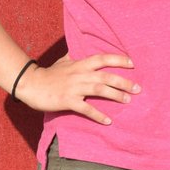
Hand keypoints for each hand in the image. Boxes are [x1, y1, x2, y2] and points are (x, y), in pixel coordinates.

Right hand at [14, 53, 139, 124]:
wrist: (31, 84)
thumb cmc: (49, 73)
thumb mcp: (64, 60)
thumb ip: (75, 56)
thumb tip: (79, 48)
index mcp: (80, 64)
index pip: (103, 58)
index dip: (118, 59)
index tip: (132, 63)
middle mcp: (80, 74)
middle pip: (106, 76)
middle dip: (124, 82)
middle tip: (138, 88)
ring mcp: (74, 87)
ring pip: (100, 90)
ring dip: (115, 95)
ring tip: (128, 101)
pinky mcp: (68, 101)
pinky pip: (86, 108)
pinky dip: (98, 115)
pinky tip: (108, 121)